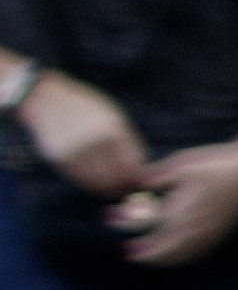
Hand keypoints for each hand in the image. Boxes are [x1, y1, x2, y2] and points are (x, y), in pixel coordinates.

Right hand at [21, 70, 149, 195]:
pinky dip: (91, 185)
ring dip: (108, 189)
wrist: (45, 100)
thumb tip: (139, 165)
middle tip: (128, 190)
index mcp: (112, 129)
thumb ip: (126, 139)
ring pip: (98, 181)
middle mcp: (94, 141)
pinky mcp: (59, 159)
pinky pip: (80, 179)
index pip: (132, 162)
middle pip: (117, 175)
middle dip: (125, 185)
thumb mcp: (111, 115)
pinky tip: (96, 185)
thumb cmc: (84, 107)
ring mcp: (75, 151)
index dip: (138, 176)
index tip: (139, 181)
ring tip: (113, 190)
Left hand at [122, 142, 237, 266]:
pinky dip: (179, 259)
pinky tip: (171, 256)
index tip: (110, 216)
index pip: (144, 220)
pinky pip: (195, 254)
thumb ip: (155, 176)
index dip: (124, 220)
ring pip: (178, 255)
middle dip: (141, 251)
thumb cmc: (216, 163)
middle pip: (160, 248)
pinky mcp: (218, 235)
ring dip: (158, 259)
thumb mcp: (182, 163)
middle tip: (127, 250)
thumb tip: (134, 183)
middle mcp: (193, 225)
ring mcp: (207, 233)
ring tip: (144, 257)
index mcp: (181, 206)